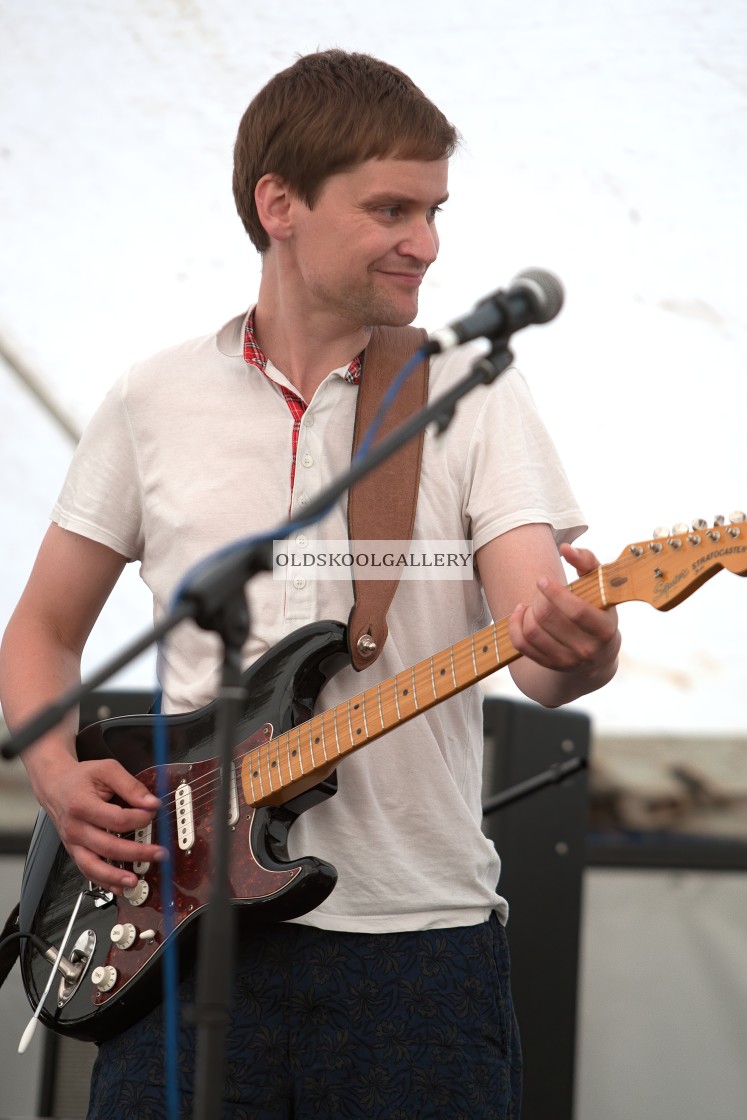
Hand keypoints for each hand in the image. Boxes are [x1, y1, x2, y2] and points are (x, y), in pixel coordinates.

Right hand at [33, 754, 167, 893]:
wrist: (55, 786)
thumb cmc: (81, 778)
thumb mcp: (107, 770)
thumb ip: (130, 785)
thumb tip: (151, 803)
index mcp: (82, 805)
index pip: (116, 819)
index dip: (139, 819)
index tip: (154, 812)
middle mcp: (76, 828)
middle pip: (108, 846)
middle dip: (136, 852)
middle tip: (158, 853)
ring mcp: (73, 843)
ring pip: (93, 866)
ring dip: (115, 877)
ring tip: (135, 881)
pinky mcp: (75, 851)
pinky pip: (87, 871)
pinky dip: (103, 882)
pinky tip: (118, 888)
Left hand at [508, 542, 620, 681]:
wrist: (598, 655)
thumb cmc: (598, 612)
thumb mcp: (600, 588)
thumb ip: (587, 562)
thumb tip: (566, 548)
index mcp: (604, 629)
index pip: (575, 611)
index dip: (554, 592)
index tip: (542, 580)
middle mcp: (587, 649)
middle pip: (547, 618)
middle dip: (539, 598)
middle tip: (541, 590)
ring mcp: (568, 661)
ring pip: (532, 631)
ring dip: (527, 611)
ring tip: (532, 601)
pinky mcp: (550, 665)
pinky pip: (521, 645)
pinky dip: (515, 625)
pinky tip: (520, 613)